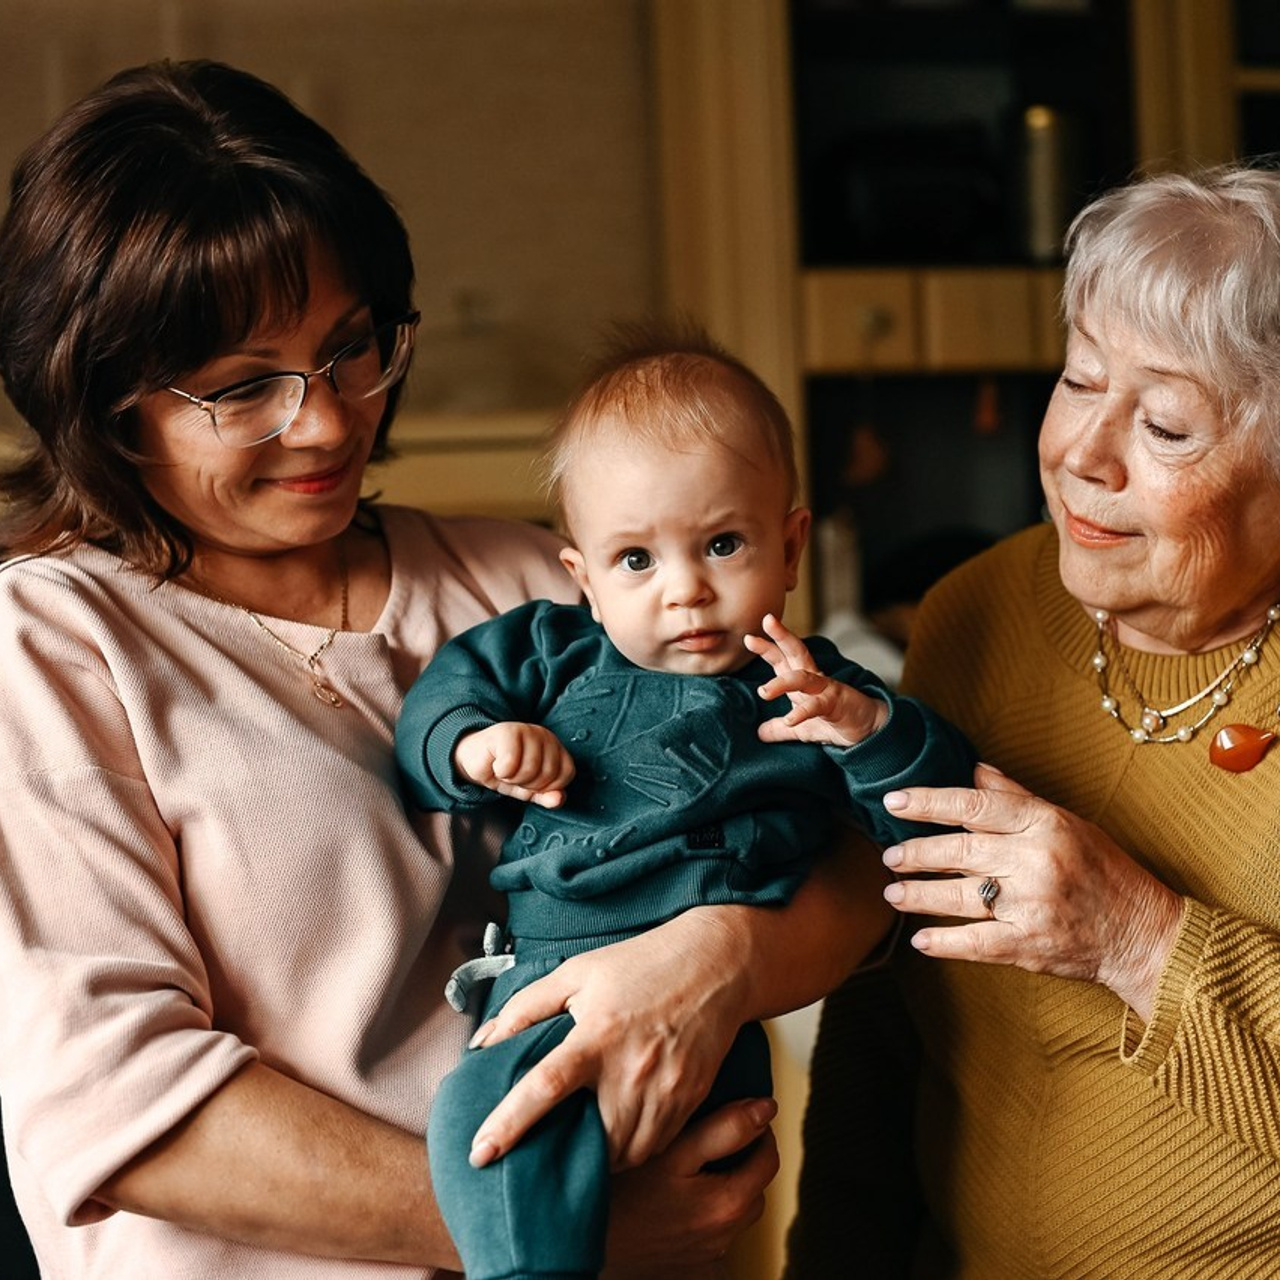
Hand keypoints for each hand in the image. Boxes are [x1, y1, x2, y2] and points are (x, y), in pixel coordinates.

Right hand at [454, 722, 574, 808]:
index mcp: (555, 747)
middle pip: (548, 773)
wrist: (476, 759)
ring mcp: (526, 730)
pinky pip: (510, 764)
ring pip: (530, 769)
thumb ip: (547, 796)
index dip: (547, 786)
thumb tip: (558, 799)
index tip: (530, 782)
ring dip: (513, 778)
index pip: (566, 773)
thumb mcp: (529, 789)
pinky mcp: (506, 731)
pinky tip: (496, 764)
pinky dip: (501, 772)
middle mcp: (544, 735)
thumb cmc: (505, 772)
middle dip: (528, 784)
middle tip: (514, 775)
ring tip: (505, 770)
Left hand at [467, 910, 748, 1169]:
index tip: (480, 1153)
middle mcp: (632, 1068)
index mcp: (597, 1034)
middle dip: (562, 1155)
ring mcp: (666, 1090)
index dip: (509, 1124)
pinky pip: (655, 1147)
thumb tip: (482, 1043)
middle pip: (590, 1140)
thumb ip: (525, 1008)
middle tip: (540, 1153)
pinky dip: (632, 1149)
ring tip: (581, 1141)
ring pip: (624, 1155)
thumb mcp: (577, 973)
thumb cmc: (640, 966)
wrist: (716, 966)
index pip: (545, 1087)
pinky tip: (619, 1130)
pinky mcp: (689, 1100)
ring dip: (599, 1158)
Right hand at [606, 1097, 778, 1272]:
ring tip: (692, 1169)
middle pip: (753, 1190)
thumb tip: (765, 1109)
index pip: (768, 1160)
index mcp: (729, 1202)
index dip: (757, 1132)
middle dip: (743, 1161)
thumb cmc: (623, 1193)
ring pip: (733, 1215)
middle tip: (714, 1139)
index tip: (737, 1116)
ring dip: (725, 1191)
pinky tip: (678, 1204)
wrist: (582, 1240)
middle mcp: (724, 1235)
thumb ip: (724, 1128)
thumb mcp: (674, 1149)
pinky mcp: (687, 1269)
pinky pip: (710, 1241)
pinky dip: (704, 1220)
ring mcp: (706, 1256)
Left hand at [745, 613, 888, 745]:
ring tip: (763, 692)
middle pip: (796, 652)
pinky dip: (803, 712)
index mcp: (803, 681)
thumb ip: (780, 729)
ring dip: (782, 682)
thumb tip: (759, 733)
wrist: (868, 731)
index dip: (767, 647)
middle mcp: (814, 679)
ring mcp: (827, 689)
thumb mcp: (801, 728)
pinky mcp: (837, 704)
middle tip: (767, 620)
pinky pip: (818, 706)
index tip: (748, 638)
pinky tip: (790, 719)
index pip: (783, 659)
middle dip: (782, 636)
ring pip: (803, 678)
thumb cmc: (834, 722)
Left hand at [879, 763, 1184, 1019]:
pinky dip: (944, 942)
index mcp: (1044, 824)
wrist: (1145, 934)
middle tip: (889, 856)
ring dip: (919, 895)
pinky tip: (919, 940)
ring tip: (893, 892)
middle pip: (960, 850)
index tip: (894, 802)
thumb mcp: (1067, 821)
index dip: (929, 802)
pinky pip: (975, 942)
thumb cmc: (1104, 871)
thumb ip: (1017, 797)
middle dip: (917, 853)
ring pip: (959, 895)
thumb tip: (974, 770)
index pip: (974, 804)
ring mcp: (1032, 904)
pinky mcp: (1030, 944)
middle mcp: (1036, 861)